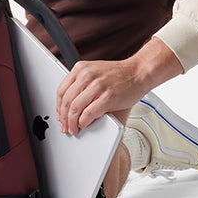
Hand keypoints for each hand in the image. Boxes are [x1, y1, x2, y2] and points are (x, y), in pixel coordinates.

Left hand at [56, 38, 182, 134]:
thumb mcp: (95, 71)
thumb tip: (69, 104)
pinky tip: (84, 125)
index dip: (58, 107)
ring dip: (72, 123)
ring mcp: (97, 86)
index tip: (60, 116)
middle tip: (65, 126)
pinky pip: (88, 114)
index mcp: (81, 68)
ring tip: (74, 129)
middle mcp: (87, 76)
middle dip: (63, 118)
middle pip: (66, 101)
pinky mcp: (107, 97)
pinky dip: (83, 122)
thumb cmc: (119, 75)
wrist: (139, 72)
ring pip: (75, 108)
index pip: (61, 90)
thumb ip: (82, 83)